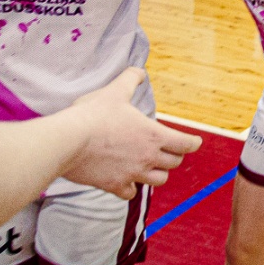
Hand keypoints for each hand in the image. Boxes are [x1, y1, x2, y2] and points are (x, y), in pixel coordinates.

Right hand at [60, 69, 199, 197]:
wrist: (68, 141)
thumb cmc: (93, 115)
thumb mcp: (114, 91)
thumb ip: (130, 80)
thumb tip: (140, 71)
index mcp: (153, 135)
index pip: (185, 144)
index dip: (192, 142)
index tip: (195, 142)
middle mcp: (147, 157)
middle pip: (174, 163)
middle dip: (174, 156)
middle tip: (170, 151)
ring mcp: (132, 174)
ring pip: (158, 181)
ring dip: (157, 174)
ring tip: (151, 167)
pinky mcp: (114, 185)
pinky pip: (131, 193)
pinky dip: (131, 188)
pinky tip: (127, 182)